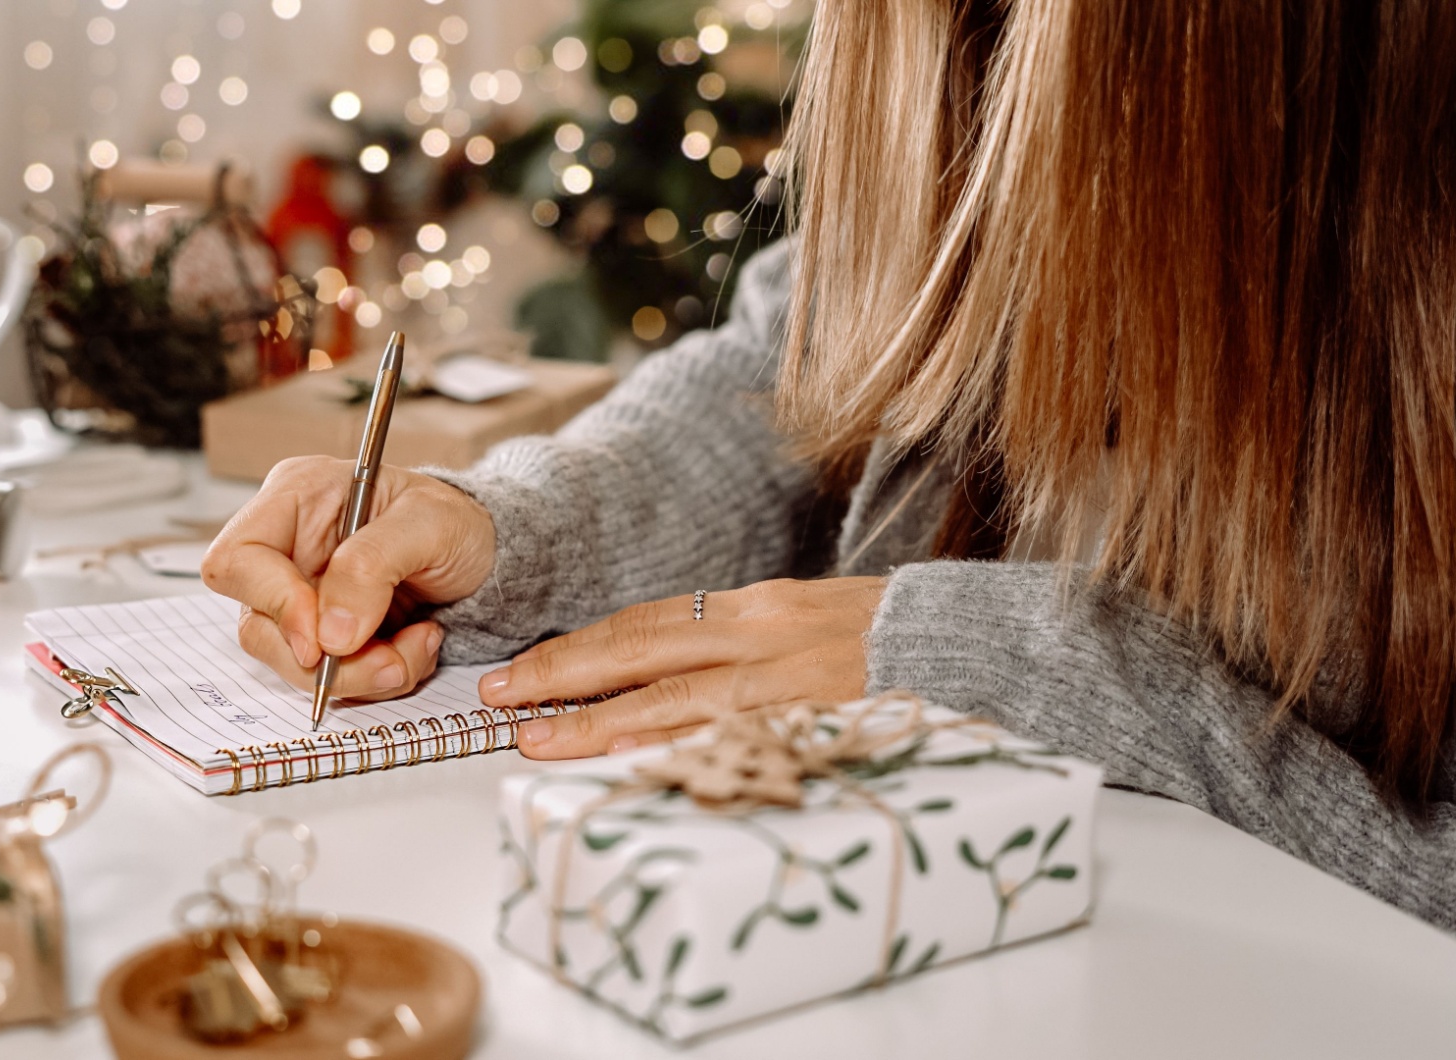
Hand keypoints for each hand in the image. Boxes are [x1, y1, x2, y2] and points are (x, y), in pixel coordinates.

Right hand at [200, 455, 494, 700]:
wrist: (485, 554)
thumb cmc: (455, 521)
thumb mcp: (430, 523)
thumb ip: (372, 565)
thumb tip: (330, 634)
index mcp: (297, 497)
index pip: (237, 560)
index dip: (274, 604)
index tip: (325, 640)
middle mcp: (287, 548)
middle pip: (259, 626)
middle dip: (329, 660)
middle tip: (393, 660)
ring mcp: (302, 596)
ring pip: (294, 662)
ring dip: (361, 673)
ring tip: (419, 645)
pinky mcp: (325, 635)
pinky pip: (330, 678)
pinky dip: (377, 677)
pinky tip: (415, 646)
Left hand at [477, 577, 886, 758]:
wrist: (970, 643)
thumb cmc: (884, 639)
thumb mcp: (805, 622)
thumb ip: (739, 643)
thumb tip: (665, 673)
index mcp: (756, 605)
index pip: (646, 623)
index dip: (577, 648)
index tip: (521, 672)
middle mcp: (762, 630)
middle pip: (643, 649)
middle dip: (563, 674)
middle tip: (498, 700)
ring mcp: (788, 675)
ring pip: (676, 695)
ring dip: (599, 720)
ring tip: (539, 740)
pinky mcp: (814, 716)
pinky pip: (733, 734)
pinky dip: (678, 747)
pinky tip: (632, 764)